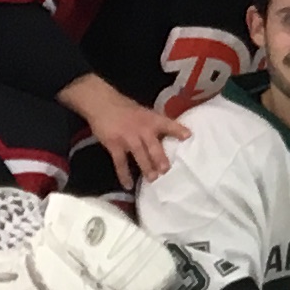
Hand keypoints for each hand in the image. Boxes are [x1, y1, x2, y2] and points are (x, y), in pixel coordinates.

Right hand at [64, 77, 187, 187]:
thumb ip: (154, 124)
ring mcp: (128, 138)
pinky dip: (124, 175)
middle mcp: (142, 129)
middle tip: (166, 170)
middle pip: (153, 146)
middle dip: (160, 158)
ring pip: (139, 155)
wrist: (101, 103)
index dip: (178, 130)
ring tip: (152, 179)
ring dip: (146, 167)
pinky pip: (120, 162)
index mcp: (151, 119)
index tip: (188, 136)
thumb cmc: (125, 108)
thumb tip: (168, 137)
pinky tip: (128, 185)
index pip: (167, 124)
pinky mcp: (114, 145)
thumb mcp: (144, 112)